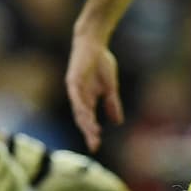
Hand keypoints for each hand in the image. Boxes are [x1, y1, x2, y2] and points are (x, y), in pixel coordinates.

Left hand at [65, 34, 123, 152]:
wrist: (94, 43)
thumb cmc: (101, 62)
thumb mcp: (110, 87)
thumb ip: (111, 104)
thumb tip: (117, 122)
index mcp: (87, 100)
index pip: (88, 120)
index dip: (91, 133)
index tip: (95, 147)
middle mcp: (79, 98)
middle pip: (82, 119)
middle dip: (89, 133)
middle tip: (94, 145)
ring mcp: (75, 90)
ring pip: (79, 111)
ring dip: (86, 123)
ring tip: (93, 133)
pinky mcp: (73, 81)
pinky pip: (76, 97)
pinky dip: (81, 106)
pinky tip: (86, 115)